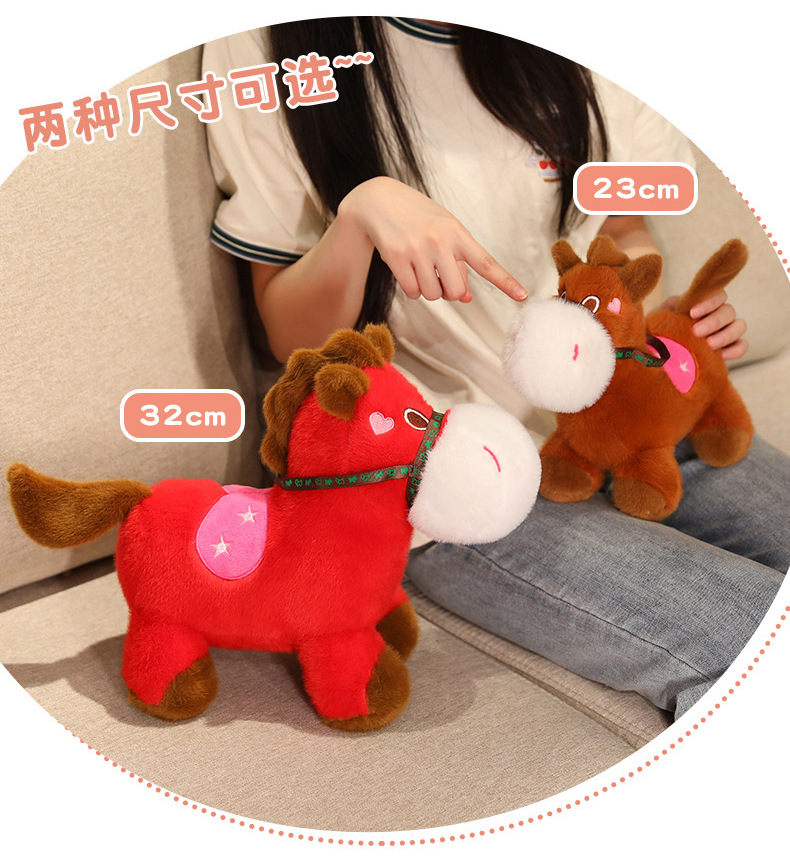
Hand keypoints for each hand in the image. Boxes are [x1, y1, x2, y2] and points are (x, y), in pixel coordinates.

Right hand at [338, 177, 526, 302]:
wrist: (379, 200)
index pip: (485, 262)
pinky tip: (406, 270)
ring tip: (419, 268)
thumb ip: (458, 262)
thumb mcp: (443, 231)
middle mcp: (440, 241)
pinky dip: (411, 289)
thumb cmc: (418, 218)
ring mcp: (417, 249)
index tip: (522, 296)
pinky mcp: (395, 257)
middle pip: (456, 290)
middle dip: (448, 291)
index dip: (505, 281)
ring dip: (427, 290)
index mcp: (457, 233)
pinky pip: (412, 292)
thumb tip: (466, 298)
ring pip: (432, 294)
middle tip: (438, 277)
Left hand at [659, 292, 747, 359]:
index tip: (692, 313)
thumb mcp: (658, 319)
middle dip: (714, 321)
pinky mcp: (730, 348)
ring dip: (726, 335)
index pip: (717, 294)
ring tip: (709, 345)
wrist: (661, 357)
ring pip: (739, 326)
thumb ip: (665, 310)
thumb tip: (670, 308)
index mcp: (702, 303)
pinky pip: (742, 345)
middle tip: (697, 332)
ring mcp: (726, 330)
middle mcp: (718, 314)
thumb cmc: (659, 332)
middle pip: (728, 311)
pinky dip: (735, 350)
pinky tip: (721, 356)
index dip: (709, 302)